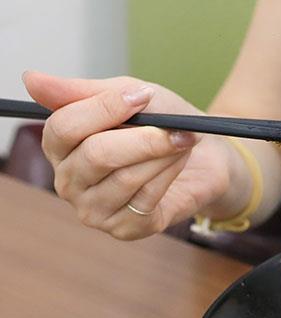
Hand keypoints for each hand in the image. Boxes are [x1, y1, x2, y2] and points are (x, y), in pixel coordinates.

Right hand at [23, 71, 242, 239]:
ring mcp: (94, 210)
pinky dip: (169, 174)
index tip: (143, 96)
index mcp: (59, 146)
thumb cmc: (161, 123)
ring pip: (125, 178)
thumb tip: (30, 79)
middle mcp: (69, 181)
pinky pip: (147, 199)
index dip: (104, 109)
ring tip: (183, 140)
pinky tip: (180, 161)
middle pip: (96, 155)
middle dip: (143, 138)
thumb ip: (82, 91)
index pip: (64, 127)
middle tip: (176, 127)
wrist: (204, 158)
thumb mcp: (127, 95)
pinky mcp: (125, 229)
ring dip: (162, 155)